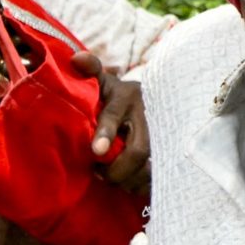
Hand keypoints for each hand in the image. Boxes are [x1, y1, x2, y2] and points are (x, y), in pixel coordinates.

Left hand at [74, 50, 150, 193]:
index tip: (96, 151)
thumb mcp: (104, 82)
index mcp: (127, 97)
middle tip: (99, 173)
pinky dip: (141, 185)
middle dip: (117, 169)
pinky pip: (158, 175)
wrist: (153, 102)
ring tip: (113, 178)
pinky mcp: (169, 152)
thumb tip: (76, 58)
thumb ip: (90, 71)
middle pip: (138, 150)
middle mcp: (148, 116)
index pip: (114, 115)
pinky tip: (130, 184)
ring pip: (149, 166)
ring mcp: (162, 135)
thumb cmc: (118, 96)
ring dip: (128, 179)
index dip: (106, 133)